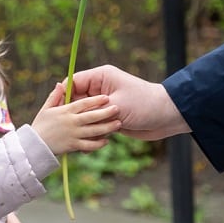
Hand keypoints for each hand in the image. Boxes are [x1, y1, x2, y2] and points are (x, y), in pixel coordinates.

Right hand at [30, 89, 120, 155]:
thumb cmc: (39, 126)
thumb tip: (59, 84)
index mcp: (65, 111)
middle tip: (117, 108)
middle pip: (91, 115)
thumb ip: (55, 97)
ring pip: (93, 130)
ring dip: (107, 127)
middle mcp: (71, 122)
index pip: (83, 103)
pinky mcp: (73, 146)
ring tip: (118, 124)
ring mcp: (73, 134)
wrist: (33, 146)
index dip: (95, 100)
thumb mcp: (45, 109)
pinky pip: (89, 145)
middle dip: (105, 112)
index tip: (105, 97)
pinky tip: (106, 140)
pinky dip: (98, 143)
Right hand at [52, 65, 188, 140]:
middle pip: (76, 100)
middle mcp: (100, 89)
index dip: (64, 96)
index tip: (56, 111)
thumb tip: (70, 109)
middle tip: (66, 129)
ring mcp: (105, 105)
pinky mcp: (110, 118)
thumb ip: (90, 107)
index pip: (74, 82)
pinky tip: (88, 145)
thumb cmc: (142, 104)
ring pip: (85, 115)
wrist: (166, 117)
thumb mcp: (114, 105)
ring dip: (83, 127)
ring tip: (77, 138)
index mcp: (100, 77)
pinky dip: (91, 134)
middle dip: (73, 115)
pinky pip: (94, 125)